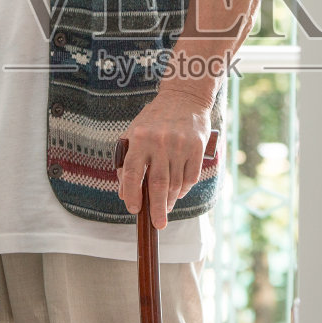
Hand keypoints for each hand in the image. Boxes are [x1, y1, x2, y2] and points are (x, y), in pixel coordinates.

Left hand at [117, 89, 212, 228]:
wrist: (184, 97)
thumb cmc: (154, 119)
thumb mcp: (135, 133)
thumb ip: (127, 162)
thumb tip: (124, 193)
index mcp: (140, 138)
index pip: (132, 172)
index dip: (131, 193)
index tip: (133, 209)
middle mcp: (160, 142)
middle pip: (157, 184)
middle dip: (156, 208)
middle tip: (158, 225)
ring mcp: (180, 145)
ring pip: (175, 183)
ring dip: (170, 200)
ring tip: (165, 209)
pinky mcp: (197, 147)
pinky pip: (190, 177)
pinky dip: (184, 189)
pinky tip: (178, 193)